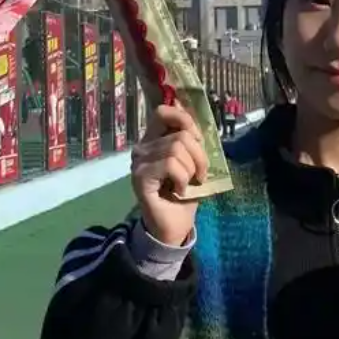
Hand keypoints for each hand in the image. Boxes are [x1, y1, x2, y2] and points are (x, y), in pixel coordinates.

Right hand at [131, 103, 207, 245]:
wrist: (174, 225)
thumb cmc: (184, 193)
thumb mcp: (193, 162)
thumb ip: (191, 140)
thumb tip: (191, 115)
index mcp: (153, 140)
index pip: (163, 112)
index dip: (184, 120)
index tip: (197, 141)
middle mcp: (142, 147)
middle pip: (180, 135)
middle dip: (199, 156)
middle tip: (199, 174)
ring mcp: (139, 162)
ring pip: (177, 149)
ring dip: (191, 170)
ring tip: (187, 184)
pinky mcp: (140, 177)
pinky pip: (170, 165)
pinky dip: (182, 178)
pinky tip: (179, 190)